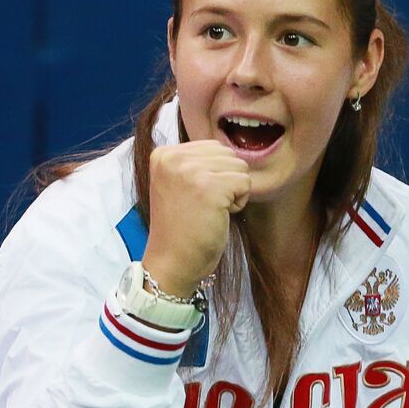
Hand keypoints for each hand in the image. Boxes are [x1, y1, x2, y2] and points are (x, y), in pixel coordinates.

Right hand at [144, 140, 250, 295]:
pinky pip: (245, 183)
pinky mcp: (210, 187)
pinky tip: (217, 216)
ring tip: (208, 210)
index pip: (212, 147)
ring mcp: (190, 171)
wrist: (172, 261)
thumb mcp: (178, 183)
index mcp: (163, 154)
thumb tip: (231, 150)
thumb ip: (195, 161)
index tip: (191, 196)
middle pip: (227, 154)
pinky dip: (238, 203)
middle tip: (201, 206)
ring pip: (239, 166)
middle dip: (224, 180)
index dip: (212, 173)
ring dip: (232, 191)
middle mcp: (173, 157)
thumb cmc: (180, 226)